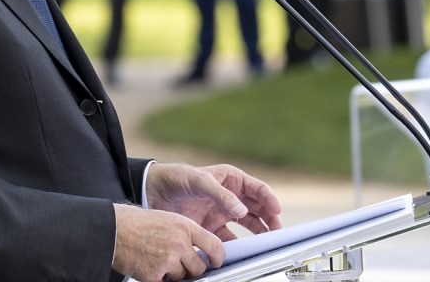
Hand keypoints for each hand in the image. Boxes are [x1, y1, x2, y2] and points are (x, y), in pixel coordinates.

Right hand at [112, 203, 221, 281]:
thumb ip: (186, 234)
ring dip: (173, 274)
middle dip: (192, 270)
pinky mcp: (154, 275)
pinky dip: (159, 278)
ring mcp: (167, 260)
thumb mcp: (168, 219)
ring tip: (159, 260)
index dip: (218, 257)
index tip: (216, 262)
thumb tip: (200, 251)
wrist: (114, 229)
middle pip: (198, 267)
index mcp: (185, 227)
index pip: (214, 245)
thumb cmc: (138, 223)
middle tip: (181, 264)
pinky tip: (150, 266)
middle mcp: (179, 243)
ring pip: (182, 277)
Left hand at [146, 163, 283, 240]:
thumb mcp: (200, 182)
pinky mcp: (212, 227)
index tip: (276, 211)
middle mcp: (231, 196)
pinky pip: (229, 237)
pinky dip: (237, 245)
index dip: (269, 199)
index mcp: (232, 179)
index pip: (257, 189)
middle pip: (258, 208)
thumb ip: (222, 195)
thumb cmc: (177, 178)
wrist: (152, 192)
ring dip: (258, 232)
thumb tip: (242, 210)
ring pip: (247, 224)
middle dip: (270, 219)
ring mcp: (222, 212)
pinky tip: (241, 251)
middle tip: (277, 231)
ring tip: (266, 242)